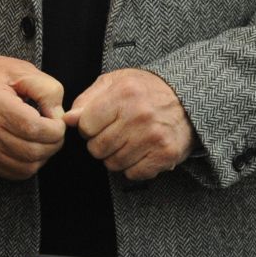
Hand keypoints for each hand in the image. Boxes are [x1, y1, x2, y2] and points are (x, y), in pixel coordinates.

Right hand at [0, 54, 65, 179]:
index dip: (55, 128)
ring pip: (26, 166)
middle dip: (54, 143)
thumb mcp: (17, 69)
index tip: (57, 119)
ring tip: (43, 138)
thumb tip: (58, 114)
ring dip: (43, 155)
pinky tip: (30, 148)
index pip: (35, 128)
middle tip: (54, 129)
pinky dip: (29, 164)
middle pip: (33, 151)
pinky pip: (14, 173)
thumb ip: (45, 89)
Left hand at [65, 69, 192, 181]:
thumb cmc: (147, 89)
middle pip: (97, 148)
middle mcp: (139, 115)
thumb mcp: (115, 82)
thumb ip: (87, 100)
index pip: (85, 127)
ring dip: (116, 156)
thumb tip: (67, 119)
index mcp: (124, 93)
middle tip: (115, 133)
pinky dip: (133, 167)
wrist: (188, 99)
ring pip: (113, 164)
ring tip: (128, 141)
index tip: (99, 123)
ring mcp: (154, 137)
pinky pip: (133, 174)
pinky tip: (140, 151)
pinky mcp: (166, 155)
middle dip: (100, 143)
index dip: (88, 127)